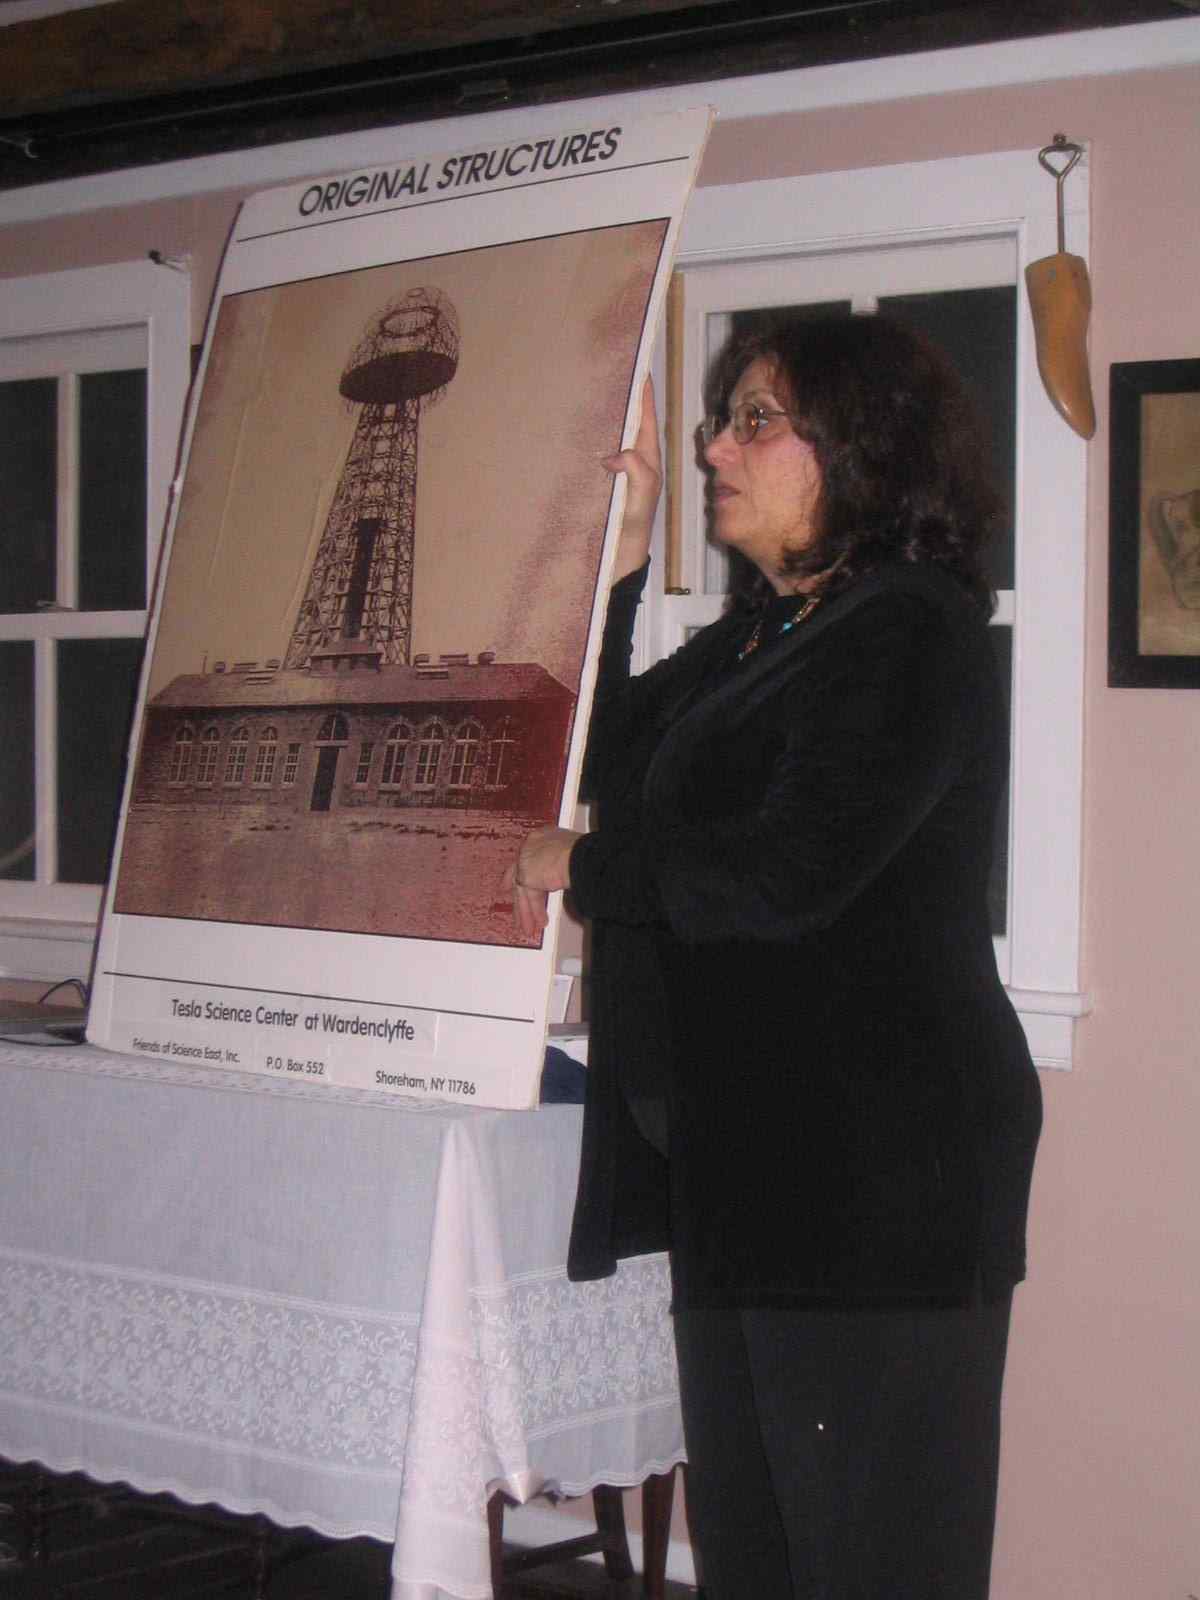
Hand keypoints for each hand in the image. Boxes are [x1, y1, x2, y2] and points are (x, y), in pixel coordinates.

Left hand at [504, 826, 581, 938]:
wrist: (578, 856)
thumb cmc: (585, 853)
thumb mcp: (572, 855)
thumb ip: (563, 865)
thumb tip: (566, 877)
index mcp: (543, 836)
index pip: (530, 855)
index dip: (523, 870)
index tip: (519, 881)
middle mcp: (532, 845)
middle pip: (521, 875)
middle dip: (521, 897)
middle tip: (518, 909)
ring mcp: (526, 859)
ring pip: (524, 889)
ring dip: (528, 910)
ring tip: (531, 926)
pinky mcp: (526, 875)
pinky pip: (528, 897)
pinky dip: (533, 911)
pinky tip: (537, 922)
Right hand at [605, 377, 662, 581]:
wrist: (620, 556)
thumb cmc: (634, 529)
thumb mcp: (640, 499)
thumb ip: (635, 473)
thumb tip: (614, 455)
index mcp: (647, 460)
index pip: (646, 420)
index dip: (644, 396)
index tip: (640, 369)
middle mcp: (634, 460)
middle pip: (630, 422)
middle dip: (624, 398)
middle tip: (612, 372)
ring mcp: (619, 470)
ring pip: (614, 435)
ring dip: (606, 416)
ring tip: (592, 392)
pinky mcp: (604, 481)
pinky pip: (599, 452)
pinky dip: (591, 438)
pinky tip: (577, 430)